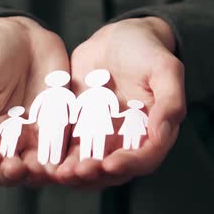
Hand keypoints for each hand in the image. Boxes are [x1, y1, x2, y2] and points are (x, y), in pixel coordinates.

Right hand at [0, 16, 68, 185]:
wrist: (22, 36)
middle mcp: (11, 143)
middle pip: (12, 173)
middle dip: (13, 174)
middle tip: (15, 166)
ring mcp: (38, 137)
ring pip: (40, 168)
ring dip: (40, 173)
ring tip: (41, 169)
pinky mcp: (62, 127)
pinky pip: (66, 149)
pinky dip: (68, 159)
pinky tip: (68, 160)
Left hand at [57, 17, 185, 187]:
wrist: (119, 39)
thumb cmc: (148, 52)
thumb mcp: (166, 70)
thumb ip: (170, 101)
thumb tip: (162, 134)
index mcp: (154, 133)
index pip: (144, 158)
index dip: (128, 164)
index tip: (110, 164)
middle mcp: (128, 142)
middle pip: (114, 170)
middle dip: (95, 174)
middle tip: (76, 172)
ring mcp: (102, 139)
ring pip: (89, 165)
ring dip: (74, 173)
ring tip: (58, 172)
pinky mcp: (79, 130)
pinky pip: (68, 148)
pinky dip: (58, 157)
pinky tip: (43, 159)